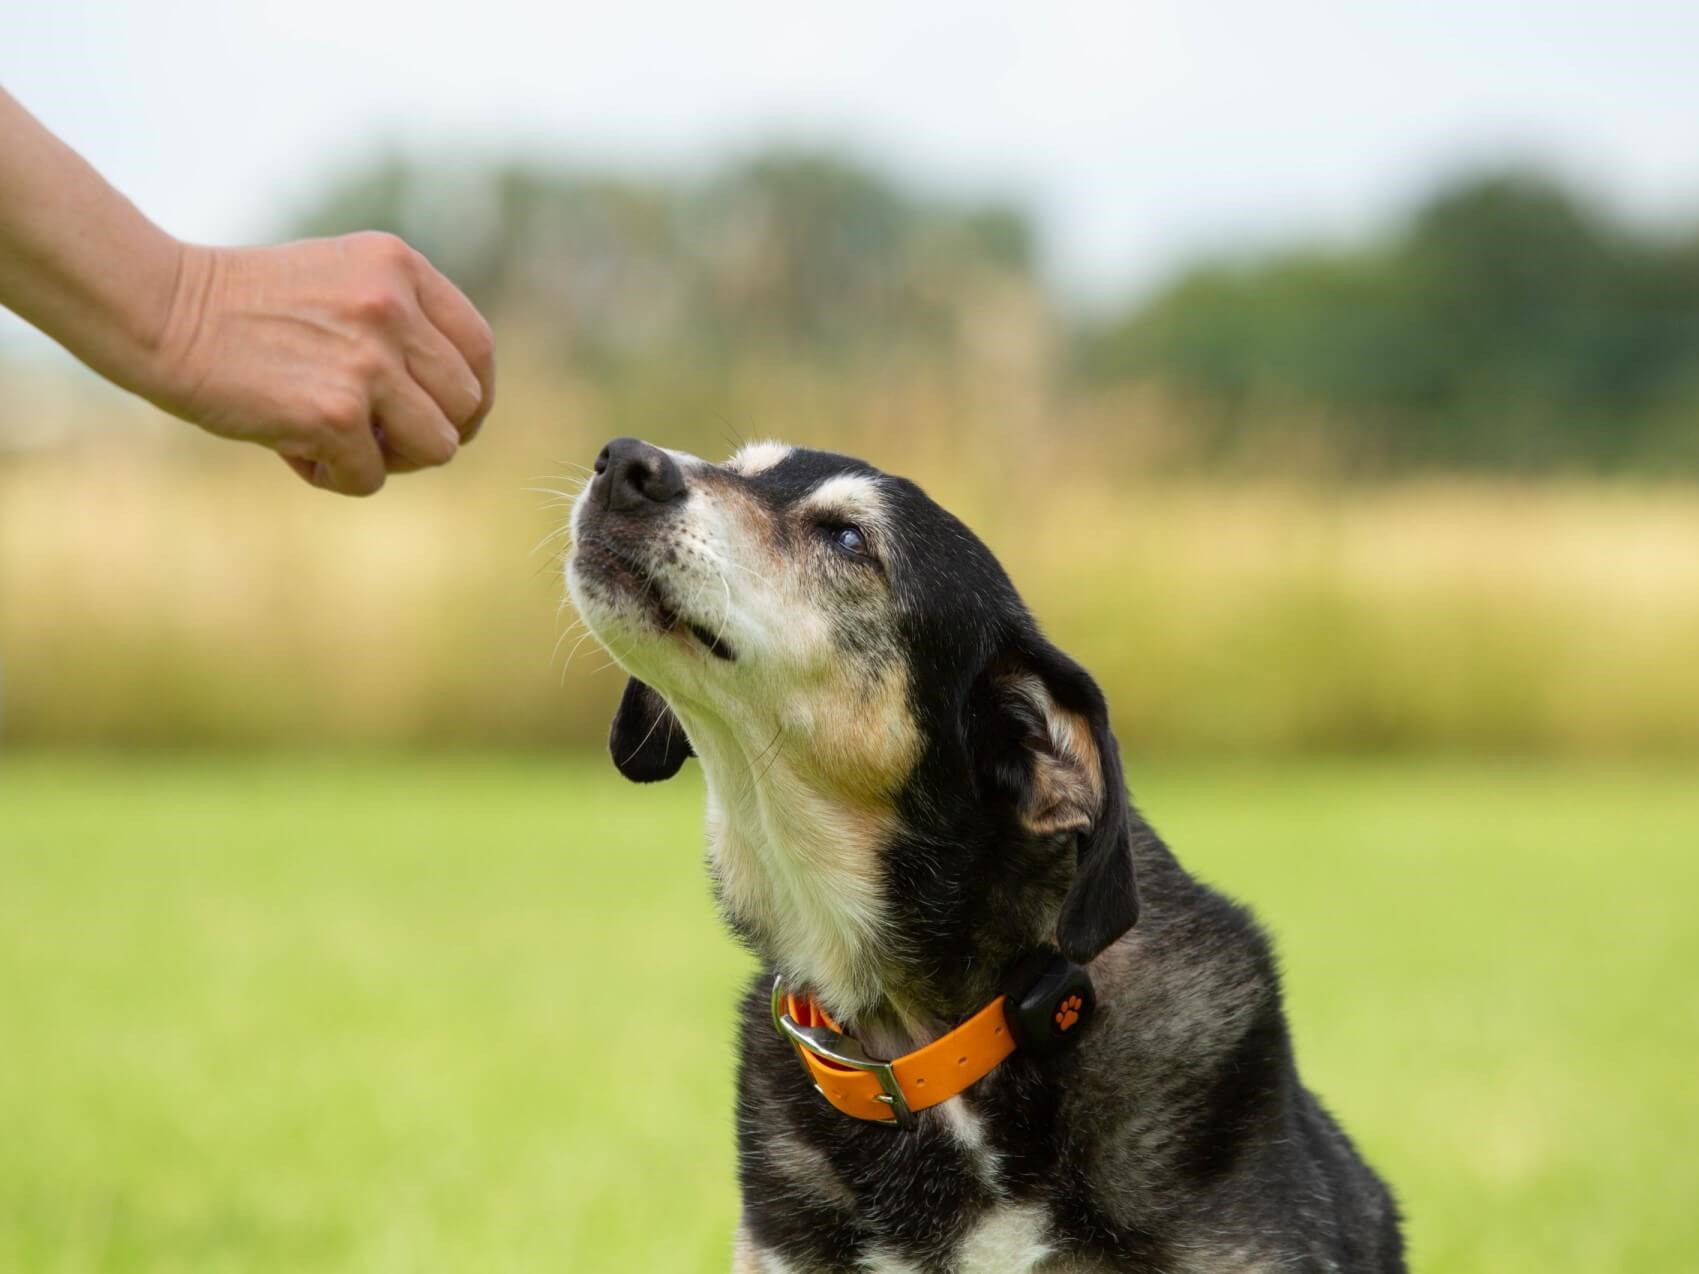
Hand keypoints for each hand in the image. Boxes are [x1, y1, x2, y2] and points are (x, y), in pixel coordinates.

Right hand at [144, 233, 494, 494]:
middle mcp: (394, 308)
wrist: (160, 310)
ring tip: (338, 442)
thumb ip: (405, 323)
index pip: (478, 348)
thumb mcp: (343, 283)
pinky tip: (292, 450)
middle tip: (381, 437)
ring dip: (391, 460)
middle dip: (430, 434)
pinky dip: (335, 477)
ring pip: (436, 448)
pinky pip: (372, 478)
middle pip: (465, 405)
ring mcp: (369, 361)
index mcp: (401, 268)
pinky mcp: (335, 413)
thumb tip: (461, 404)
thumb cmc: (247, 307)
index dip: (470, 396)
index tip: (446, 418)